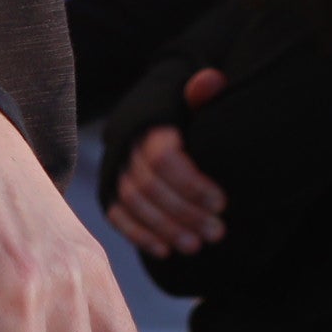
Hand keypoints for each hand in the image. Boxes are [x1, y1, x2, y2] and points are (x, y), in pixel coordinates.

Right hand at [106, 72, 230, 256]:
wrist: (159, 109)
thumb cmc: (187, 106)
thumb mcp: (194, 94)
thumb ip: (202, 91)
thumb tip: (209, 80)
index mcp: (146, 122)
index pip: (161, 157)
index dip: (191, 183)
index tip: (221, 203)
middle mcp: (124, 146)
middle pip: (146, 184)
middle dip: (182, 212)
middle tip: (216, 232)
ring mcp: (114, 168)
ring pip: (131, 202)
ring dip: (164, 228)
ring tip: (195, 245)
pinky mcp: (109, 188)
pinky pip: (116, 213)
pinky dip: (138, 234)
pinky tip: (163, 251)